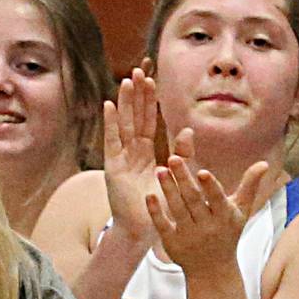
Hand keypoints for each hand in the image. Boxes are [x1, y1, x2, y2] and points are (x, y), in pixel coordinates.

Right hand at [102, 67, 193, 241]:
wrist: (146, 228)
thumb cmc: (160, 205)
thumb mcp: (177, 174)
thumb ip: (183, 152)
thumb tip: (188, 129)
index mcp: (146, 153)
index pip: (147, 121)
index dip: (148, 101)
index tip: (150, 79)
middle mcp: (131, 153)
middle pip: (134, 118)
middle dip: (136, 95)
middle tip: (137, 71)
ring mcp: (120, 159)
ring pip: (123, 125)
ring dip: (124, 103)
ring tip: (125, 81)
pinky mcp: (113, 168)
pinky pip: (112, 141)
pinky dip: (110, 123)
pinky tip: (110, 106)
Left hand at [148, 156, 268, 278]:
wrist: (212, 269)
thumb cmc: (228, 233)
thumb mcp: (242, 211)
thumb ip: (250, 186)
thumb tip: (264, 163)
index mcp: (225, 216)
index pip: (217, 199)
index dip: (210, 186)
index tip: (202, 172)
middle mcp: (207, 226)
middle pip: (193, 200)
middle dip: (183, 179)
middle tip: (173, 159)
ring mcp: (188, 235)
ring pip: (177, 209)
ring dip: (168, 189)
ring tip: (159, 170)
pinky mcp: (172, 242)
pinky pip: (162, 225)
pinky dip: (155, 211)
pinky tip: (149, 195)